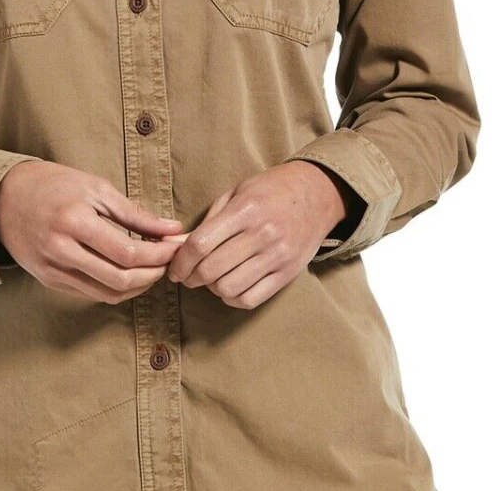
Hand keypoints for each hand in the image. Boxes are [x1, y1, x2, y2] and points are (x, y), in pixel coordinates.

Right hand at [0, 159, 189, 303]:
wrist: (2, 197)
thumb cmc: (52, 184)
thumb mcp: (95, 188)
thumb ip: (135, 213)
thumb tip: (172, 229)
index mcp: (74, 222)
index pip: (127, 252)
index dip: (158, 255)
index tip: (175, 246)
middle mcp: (61, 250)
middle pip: (120, 279)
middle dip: (153, 274)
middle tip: (168, 262)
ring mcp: (53, 270)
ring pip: (107, 293)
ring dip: (138, 286)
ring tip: (153, 269)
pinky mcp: (49, 280)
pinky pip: (91, 293)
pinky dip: (116, 288)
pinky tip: (129, 273)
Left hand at [166, 161, 357, 309]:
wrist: (318, 194)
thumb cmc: (270, 191)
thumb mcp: (236, 193)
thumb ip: (206, 221)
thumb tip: (173, 246)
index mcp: (245, 210)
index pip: (200, 244)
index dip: (180, 261)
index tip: (174, 268)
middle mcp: (262, 234)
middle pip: (211, 270)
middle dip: (191, 278)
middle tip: (189, 276)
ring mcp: (277, 256)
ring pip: (228, 288)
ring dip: (212, 289)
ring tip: (212, 279)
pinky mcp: (288, 273)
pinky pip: (251, 299)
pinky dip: (233, 298)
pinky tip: (230, 287)